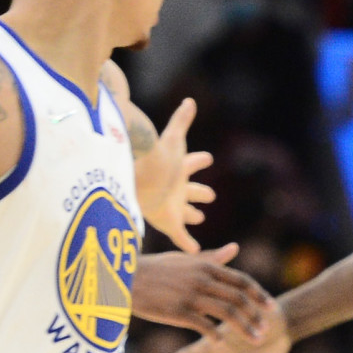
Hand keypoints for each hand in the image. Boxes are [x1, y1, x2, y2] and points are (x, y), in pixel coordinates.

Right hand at [132, 244, 276, 338]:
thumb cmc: (157, 269)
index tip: (271, 307)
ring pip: (227, 313)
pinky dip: (215, 335)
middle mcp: (203, 279)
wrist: (126, 278)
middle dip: (256, 315)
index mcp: (207, 266)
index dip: (259, 295)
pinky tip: (222, 344)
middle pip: (239, 299)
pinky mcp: (178, 311)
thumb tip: (235, 248)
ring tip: (256, 340)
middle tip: (267, 329)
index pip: (242, 281)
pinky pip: (203, 325)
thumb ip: (213, 257)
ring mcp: (191, 295)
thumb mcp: (186, 259)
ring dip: (244, 328)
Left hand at [135, 98, 214, 252]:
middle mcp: (175, 187)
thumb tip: (190, 100)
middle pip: (191, 190)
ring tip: (199, 218)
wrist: (142, 177)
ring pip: (187, 212)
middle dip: (200, 192)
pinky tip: (194, 252)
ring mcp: (173, 206)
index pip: (191, 162)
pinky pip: (181, 236)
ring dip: (192, 215)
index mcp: (177, 168)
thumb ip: (181, 120)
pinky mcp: (170, 222)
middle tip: (210, 195)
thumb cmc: (158, 157)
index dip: (199, 160)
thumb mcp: (173, 137)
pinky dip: (188, 244)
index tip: (207, 158)